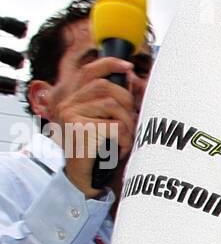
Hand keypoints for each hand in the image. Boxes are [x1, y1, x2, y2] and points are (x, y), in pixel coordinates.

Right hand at [47, 56, 138, 197]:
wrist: (81, 178)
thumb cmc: (94, 150)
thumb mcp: (100, 121)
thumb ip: (109, 101)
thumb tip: (131, 79)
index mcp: (70, 99)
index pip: (88, 72)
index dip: (109, 64)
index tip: (128, 67)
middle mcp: (66, 103)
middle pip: (106, 87)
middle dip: (126, 102)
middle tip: (130, 122)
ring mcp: (70, 115)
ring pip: (113, 105)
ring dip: (127, 123)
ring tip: (124, 139)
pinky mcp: (80, 128)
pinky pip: (115, 126)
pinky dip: (125, 139)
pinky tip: (120, 149)